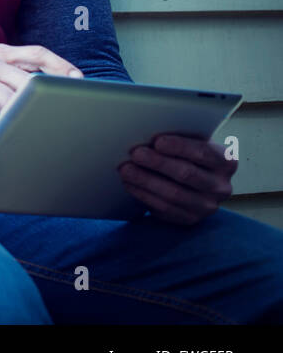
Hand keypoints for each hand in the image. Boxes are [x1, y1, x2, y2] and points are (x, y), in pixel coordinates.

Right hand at [0, 43, 82, 132]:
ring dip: (15, 122)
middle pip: (28, 82)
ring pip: (10, 101)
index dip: (61, 66)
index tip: (80, 82)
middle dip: (42, 104)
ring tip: (17, 136)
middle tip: (55, 122)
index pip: (37, 53)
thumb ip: (16, 87)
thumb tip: (56, 101)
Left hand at [118, 133, 235, 225]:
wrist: (192, 181)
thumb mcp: (191, 143)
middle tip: (135, 154)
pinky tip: (130, 184)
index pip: (203, 152)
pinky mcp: (190, 219)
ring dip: (146, 180)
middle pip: (187, 174)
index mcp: (226, 161)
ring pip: (174, 194)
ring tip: (126, 169)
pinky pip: (165, 209)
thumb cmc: (187, 155)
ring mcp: (208, 206)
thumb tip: (149, 134)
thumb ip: (178, 138)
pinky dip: (144, 195)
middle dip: (158, 163)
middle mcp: (221, 186)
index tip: (157, 141)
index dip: (179, 146)